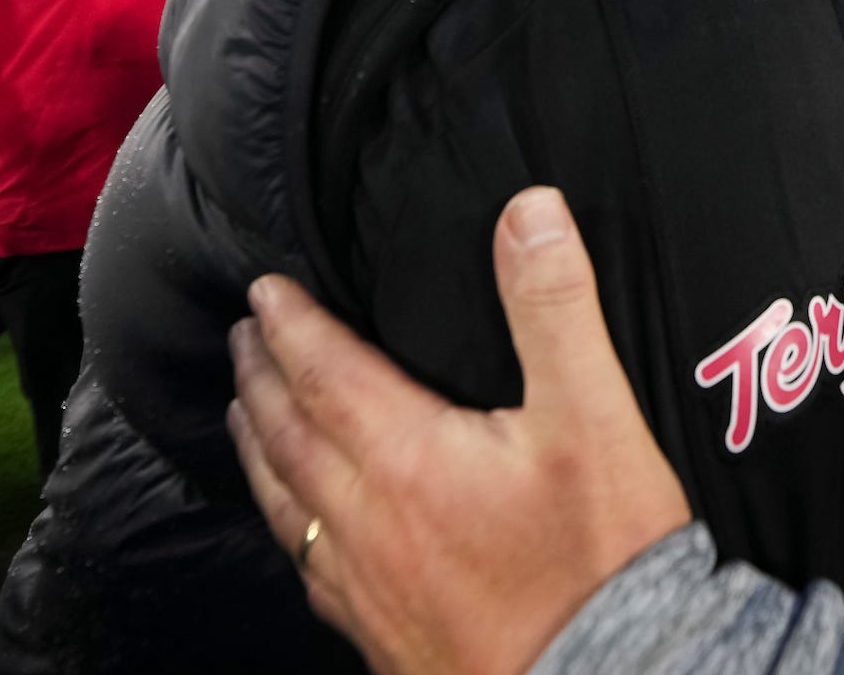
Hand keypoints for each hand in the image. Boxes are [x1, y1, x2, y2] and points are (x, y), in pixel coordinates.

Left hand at [227, 188, 690, 674]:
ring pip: (286, 504)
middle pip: (288, 436)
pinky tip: (300, 527)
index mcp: (408, 458)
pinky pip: (309, 566)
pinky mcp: (382, 636)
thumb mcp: (595, 417)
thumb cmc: (601, 558)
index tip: (265, 290)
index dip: (291, 325)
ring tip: (244, 414)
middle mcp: (368, 522)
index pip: (324, 373)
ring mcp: (367, 587)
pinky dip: (287, 523)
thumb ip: (555, 309)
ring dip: (259, 447)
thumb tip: (528, 212)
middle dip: (260, 378)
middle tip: (242, 337)